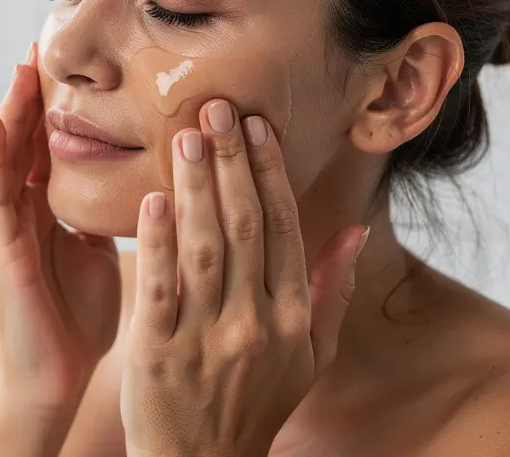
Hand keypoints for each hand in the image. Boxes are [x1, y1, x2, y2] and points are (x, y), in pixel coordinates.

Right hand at [0, 44, 121, 413]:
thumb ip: (100, 217)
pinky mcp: (0, 251)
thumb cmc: (74, 318)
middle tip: (39, 43)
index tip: (67, 61)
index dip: (54, 104)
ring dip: (9, 113)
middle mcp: (20, 213)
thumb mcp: (95, 252)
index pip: (47, 145)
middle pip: (22, 141)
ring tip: (19, 68)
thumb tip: (136, 185)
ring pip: (3, 158)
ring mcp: (4, 229)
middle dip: (29, 95)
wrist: (54, 377)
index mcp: (44, 211)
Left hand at [120, 99, 369, 456]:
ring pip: (203, 248)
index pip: (281, 229)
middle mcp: (254, 323)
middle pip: (243, 227)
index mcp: (291, 317)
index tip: (256, 127)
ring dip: (196, 187)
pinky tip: (154, 199)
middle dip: (231, 163)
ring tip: (186, 137)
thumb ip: (332, 291)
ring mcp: (205, 337)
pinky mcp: (157, 352)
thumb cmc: (256, 401)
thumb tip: (355, 229)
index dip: (269, 174)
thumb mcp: (310, 356)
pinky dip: (158, 242)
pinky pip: (160, 288)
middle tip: (215, 109)